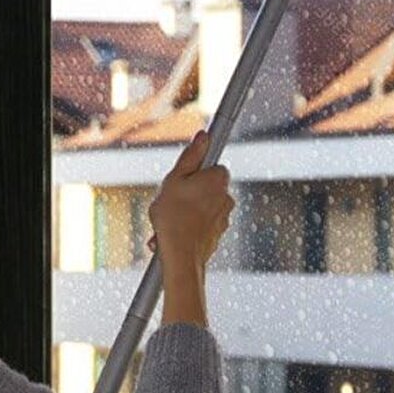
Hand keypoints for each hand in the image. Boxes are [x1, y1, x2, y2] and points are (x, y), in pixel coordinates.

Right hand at [146, 127, 232, 266]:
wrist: (181, 256)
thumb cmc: (174, 217)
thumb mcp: (175, 179)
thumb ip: (191, 156)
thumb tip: (204, 135)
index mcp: (219, 179)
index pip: (211, 167)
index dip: (194, 173)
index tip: (182, 180)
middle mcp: (227, 198)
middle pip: (205, 188)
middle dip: (188, 194)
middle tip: (170, 202)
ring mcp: (224, 218)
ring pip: (202, 208)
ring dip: (185, 213)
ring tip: (166, 223)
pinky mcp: (218, 235)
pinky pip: (202, 226)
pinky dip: (189, 228)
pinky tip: (172, 235)